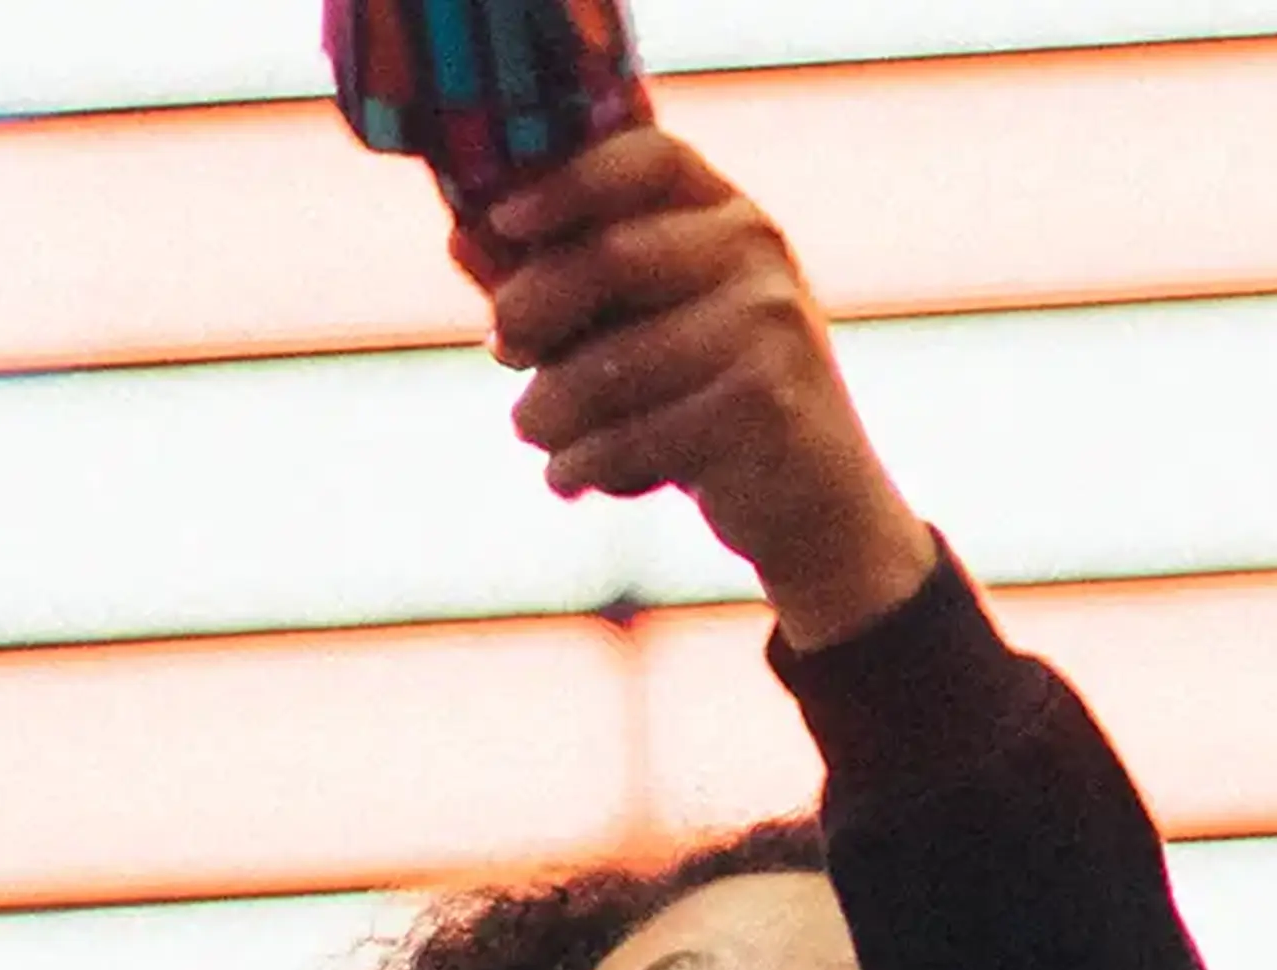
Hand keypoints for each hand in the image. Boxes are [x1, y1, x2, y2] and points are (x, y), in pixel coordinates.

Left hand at [459, 130, 937, 651]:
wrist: (816, 506)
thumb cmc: (706, 403)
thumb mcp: (634, 329)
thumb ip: (554, 280)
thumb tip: (460, 235)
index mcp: (727, 213)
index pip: (647, 156)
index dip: (566, 181)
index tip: (504, 221)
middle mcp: (758, 254)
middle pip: (610, 257)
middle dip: (532, 309)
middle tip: (502, 350)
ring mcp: (770, 326)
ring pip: (613, 363)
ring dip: (549, 409)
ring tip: (534, 432)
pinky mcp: (766, 404)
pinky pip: (639, 432)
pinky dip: (588, 463)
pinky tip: (574, 478)